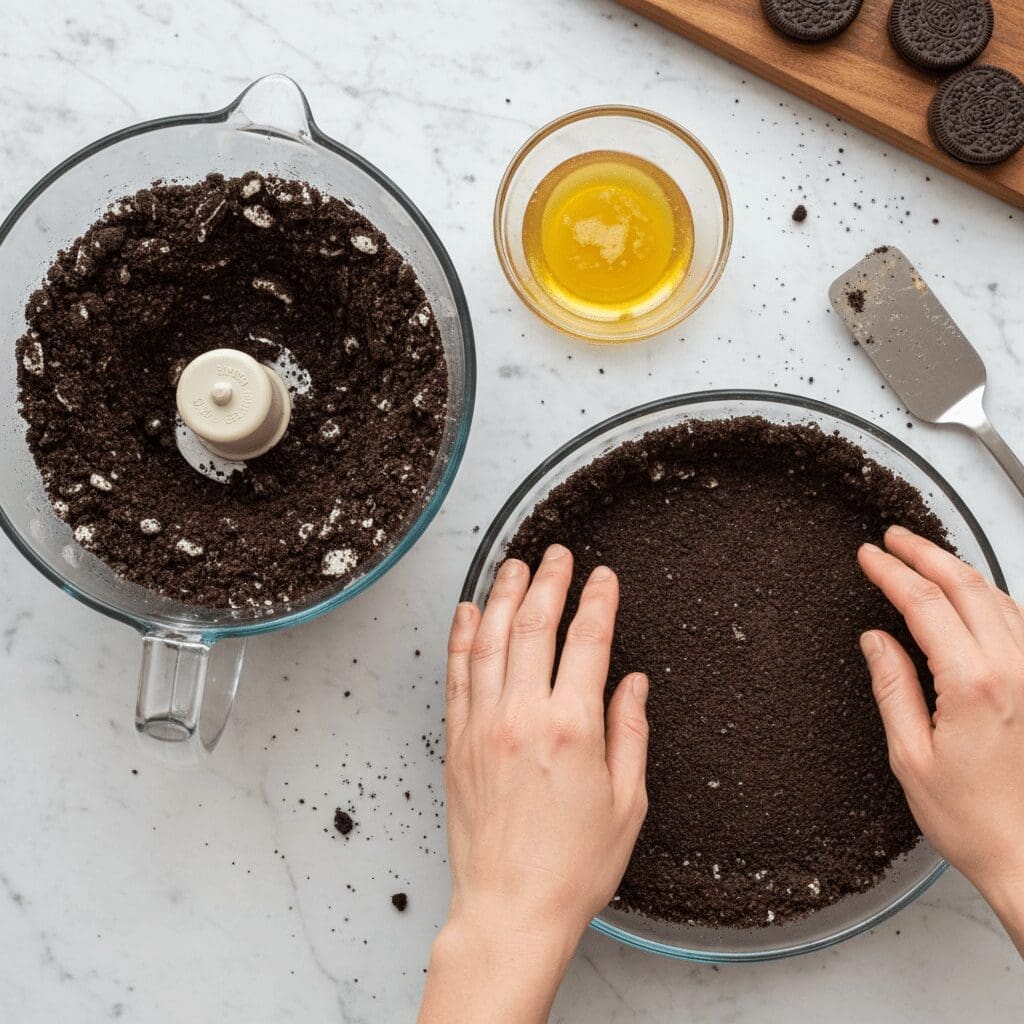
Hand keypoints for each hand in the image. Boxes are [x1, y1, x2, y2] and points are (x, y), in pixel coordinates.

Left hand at [418, 546, 648, 1023]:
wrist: (510, 909)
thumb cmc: (573, 867)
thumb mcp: (627, 803)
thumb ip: (630, 733)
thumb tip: (632, 684)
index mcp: (572, 728)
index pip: (587, 641)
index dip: (598, 600)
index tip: (603, 577)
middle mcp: (522, 716)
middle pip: (534, 626)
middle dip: (548, 582)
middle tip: (556, 555)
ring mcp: (482, 725)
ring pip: (489, 640)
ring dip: (501, 596)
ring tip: (512, 566)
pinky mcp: (456, 741)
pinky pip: (456, 674)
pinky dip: (461, 637)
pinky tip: (467, 612)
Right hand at [858, 525, 1023, 953]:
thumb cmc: (973, 820)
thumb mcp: (910, 756)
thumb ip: (893, 687)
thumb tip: (876, 640)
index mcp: (975, 684)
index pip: (925, 603)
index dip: (892, 572)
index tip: (868, 555)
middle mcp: (1014, 670)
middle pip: (967, 586)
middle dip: (926, 553)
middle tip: (894, 538)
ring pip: (998, 597)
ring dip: (959, 570)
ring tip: (926, 557)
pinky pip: (1018, 623)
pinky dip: (988, 597)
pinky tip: (971, 597)